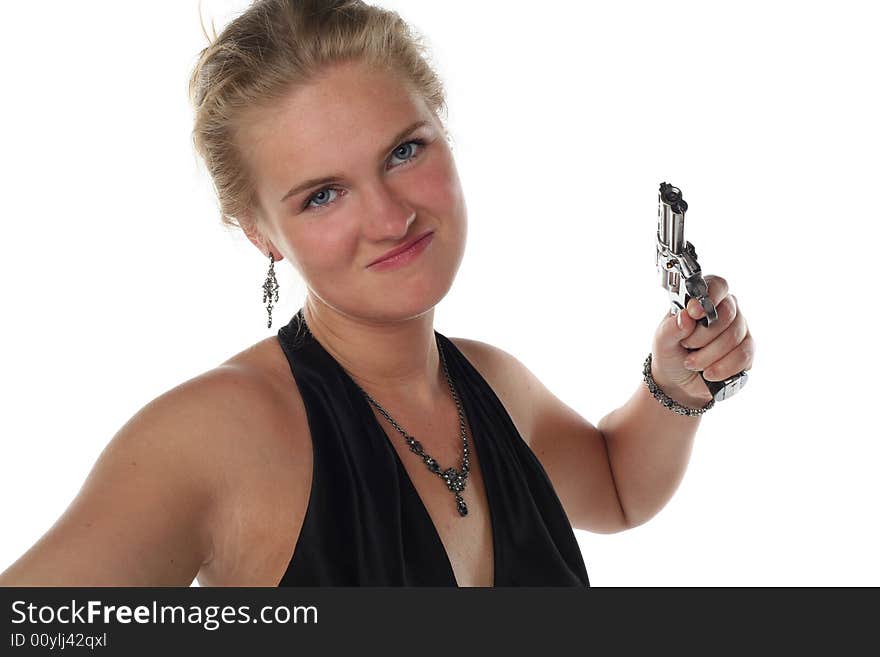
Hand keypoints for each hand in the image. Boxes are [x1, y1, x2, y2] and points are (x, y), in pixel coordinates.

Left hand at [650, 274, 755, 406]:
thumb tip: (686, 316)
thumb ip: (672, 326)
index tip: (694, 312)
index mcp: (703, 300)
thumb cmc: (670, 352)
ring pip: (734, 337)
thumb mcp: (662, 340)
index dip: (710, 296)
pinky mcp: (746, 351)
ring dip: (708, 355)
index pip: (717, 285)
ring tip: (692, 362)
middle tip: (686, 345)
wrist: (677, 381)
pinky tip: (709, 373)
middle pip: (728, 312)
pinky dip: (723, 367)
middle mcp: (725, 311)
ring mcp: (739, 330)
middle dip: (703, 335)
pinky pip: (742, 356)